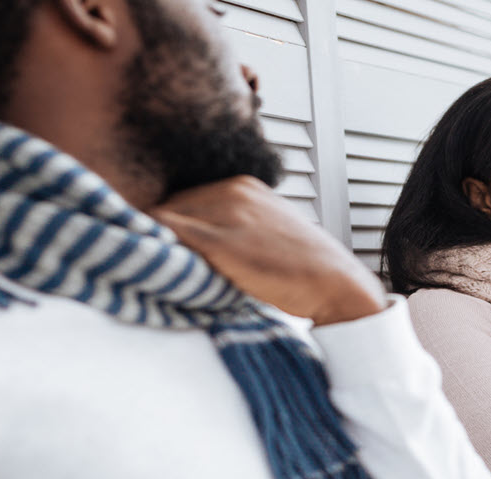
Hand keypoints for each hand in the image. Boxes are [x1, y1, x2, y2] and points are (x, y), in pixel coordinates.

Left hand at [150, 176, 385, 325]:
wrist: (333, 282)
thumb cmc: (301, 267)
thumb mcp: (265, 231)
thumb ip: (232, 227)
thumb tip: (195, 242)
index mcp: (242, 185)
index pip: (182, 198)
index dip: (167, 224)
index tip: (164, 247)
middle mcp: (231, 190)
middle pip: (167, 205)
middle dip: (158, 232)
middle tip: (157, 261)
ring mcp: (226, 212)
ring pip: (161, 219)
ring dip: (157, 242)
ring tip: (160, 269)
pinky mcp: (221, 240)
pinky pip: (168, 235)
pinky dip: (158, 249)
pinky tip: (161, 267)